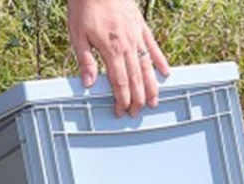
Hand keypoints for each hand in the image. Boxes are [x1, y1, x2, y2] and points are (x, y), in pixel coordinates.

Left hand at [67, 0, 170, 117]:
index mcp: (111, 50)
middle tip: (137, 113)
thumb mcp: (77, 35)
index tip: (121, 112)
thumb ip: (85, 61)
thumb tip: (88, 84)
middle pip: (136, 79)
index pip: (119, 82)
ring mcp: (137, 36)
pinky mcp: (141, 27)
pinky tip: (166, 73)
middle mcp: (127, 45)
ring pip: (147, 67)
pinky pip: (153, 47)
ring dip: (152, 86)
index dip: (122, 100)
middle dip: (137, 99)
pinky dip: (160, 62)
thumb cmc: (85, 7)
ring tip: (154, 102)